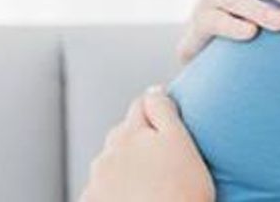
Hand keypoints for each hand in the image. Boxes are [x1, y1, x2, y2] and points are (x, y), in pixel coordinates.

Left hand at [80, 87, 213, 201]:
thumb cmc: (183, 191)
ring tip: (151, 186)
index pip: (142, 105)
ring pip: (111, 161)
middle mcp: (107, 153)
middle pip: (123, 134)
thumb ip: (164, 111)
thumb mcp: (182, 143)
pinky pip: (102, 188)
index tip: (171, 128)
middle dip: (138, 140)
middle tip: (164, 162)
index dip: (159, 112)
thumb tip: (154, 89)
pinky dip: (114, 190)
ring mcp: (97, 180)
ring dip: (125, 166)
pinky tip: (135, 198)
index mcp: (130, 133)